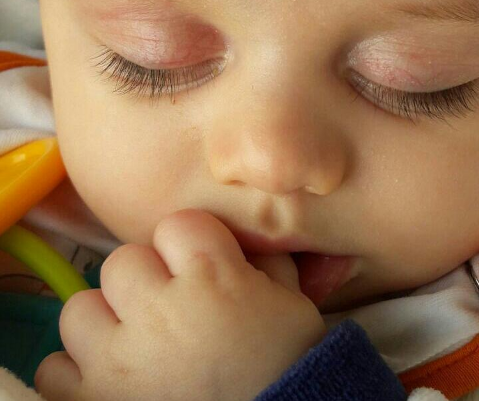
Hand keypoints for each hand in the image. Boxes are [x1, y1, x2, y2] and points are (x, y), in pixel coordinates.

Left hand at [34, 210, 326, 400]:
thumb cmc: (286, 365)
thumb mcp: (293, 305)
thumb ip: (266, 263)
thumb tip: (246, 242)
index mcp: (210, 277)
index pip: (176, 225)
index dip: (189, 243)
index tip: (200, 265)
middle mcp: (156, 310)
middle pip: (122, 261)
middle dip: (145, 279)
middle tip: (168, 307)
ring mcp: (117, 358)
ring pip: (79, 308)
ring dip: (105, 322)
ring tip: (134, 343)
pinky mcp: (91, 400)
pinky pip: (55, 367)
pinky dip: (79, 371)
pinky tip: (111, 378)